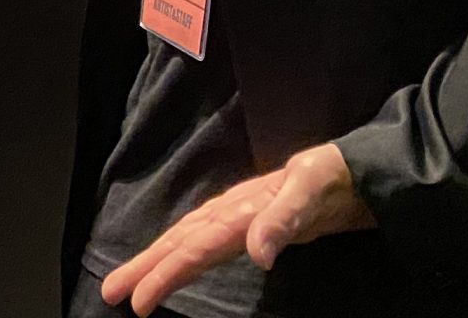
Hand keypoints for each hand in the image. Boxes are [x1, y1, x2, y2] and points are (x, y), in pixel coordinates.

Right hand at [98, 144, 371, 312]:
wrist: (357, 167)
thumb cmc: (335, 178)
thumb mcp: (312, 192)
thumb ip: (281, 220)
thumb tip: (255, 255)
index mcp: (241, 210)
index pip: (194, 247)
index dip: (164, 274)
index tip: (137, 300)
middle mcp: (231, 212)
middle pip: (179, 242)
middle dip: (144, 268)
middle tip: (110, 291)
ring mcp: (238, 216)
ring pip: (186, 240)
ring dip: (156, 261)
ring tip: (127, 281)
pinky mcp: (249, 222)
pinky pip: (203, 239)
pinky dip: (181, 251)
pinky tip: (174, 258)